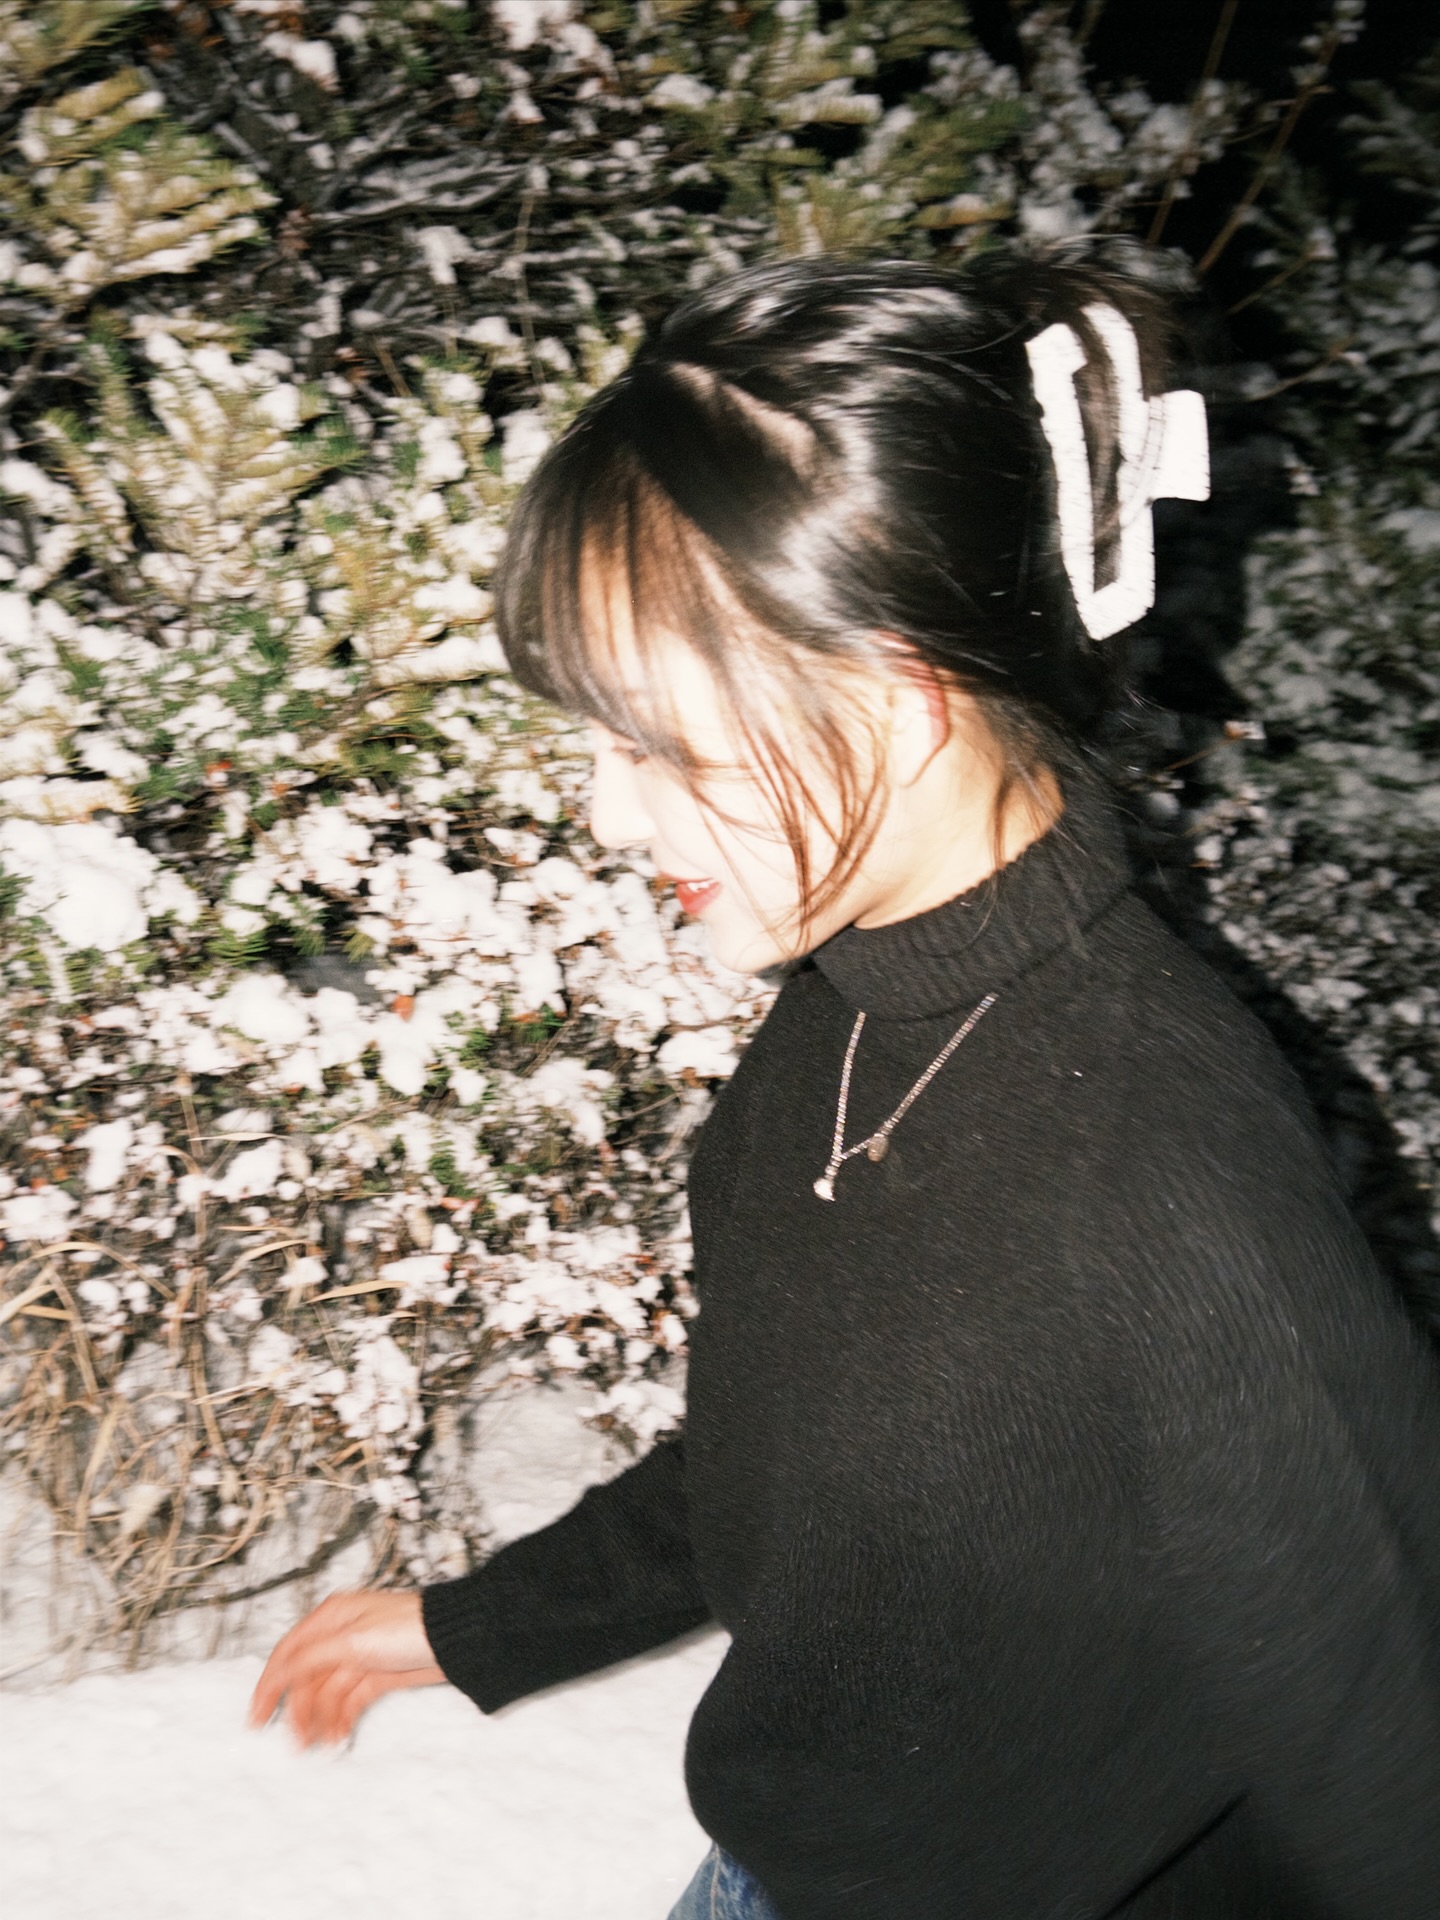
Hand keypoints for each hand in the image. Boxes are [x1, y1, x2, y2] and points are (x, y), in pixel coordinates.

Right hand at [248, 1589, 445, 1747]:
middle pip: (307, 1679)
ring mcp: (359, 1657)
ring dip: (320, 1720)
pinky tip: (338, 1738)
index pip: (288, 1654)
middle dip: (299, 1711)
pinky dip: (341, 1720)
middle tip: (296, 1743)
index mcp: (330, 1618)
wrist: (454, 1639)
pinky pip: (349, 1702)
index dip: (269, 1685)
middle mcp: (341, 1636)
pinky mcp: (377, 1676)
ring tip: (320, 1747)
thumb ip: (311, 1658)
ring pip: (327, 1694)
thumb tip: (280, 1674)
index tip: (256, 1717)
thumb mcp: (352, 1641)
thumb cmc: (409, 1627)